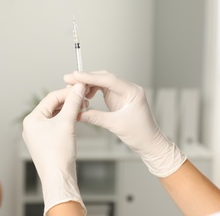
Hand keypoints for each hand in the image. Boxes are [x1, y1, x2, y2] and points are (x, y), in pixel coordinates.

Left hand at [22, 83, 86, 214]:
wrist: (59, 178)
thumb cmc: (58, 154)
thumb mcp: (67, 123)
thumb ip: (73, 103)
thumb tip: (78, 88)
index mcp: (32, 119)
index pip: (51, 98)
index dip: (67, 92)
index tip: (81, 89)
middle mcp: (32, 126)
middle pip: (53, 106)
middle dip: (69, 101)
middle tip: (84, 98)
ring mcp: (39, 135)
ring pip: (55, 115)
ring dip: (69, 110)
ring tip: (82, 107)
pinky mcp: (46, 142)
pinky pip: (56, 125)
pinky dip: (67, 120)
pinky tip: (77, 118)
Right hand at [64, 70, 186, 176]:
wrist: (150, 144)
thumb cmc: (140, 134)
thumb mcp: (115, 125)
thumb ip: (95, 117)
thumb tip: (77, 113)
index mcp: (132, 91)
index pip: (108, 79)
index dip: (90, 77)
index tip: (75, 76)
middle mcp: (128, 89)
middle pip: (104, 78)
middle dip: (86, 78)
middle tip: (69, 80)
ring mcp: (123, 93)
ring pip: (102, 83)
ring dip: (88, 85)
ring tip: (74, 90)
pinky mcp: (119, 99)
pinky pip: (103, 91)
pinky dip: (92, 92)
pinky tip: (84, 97)